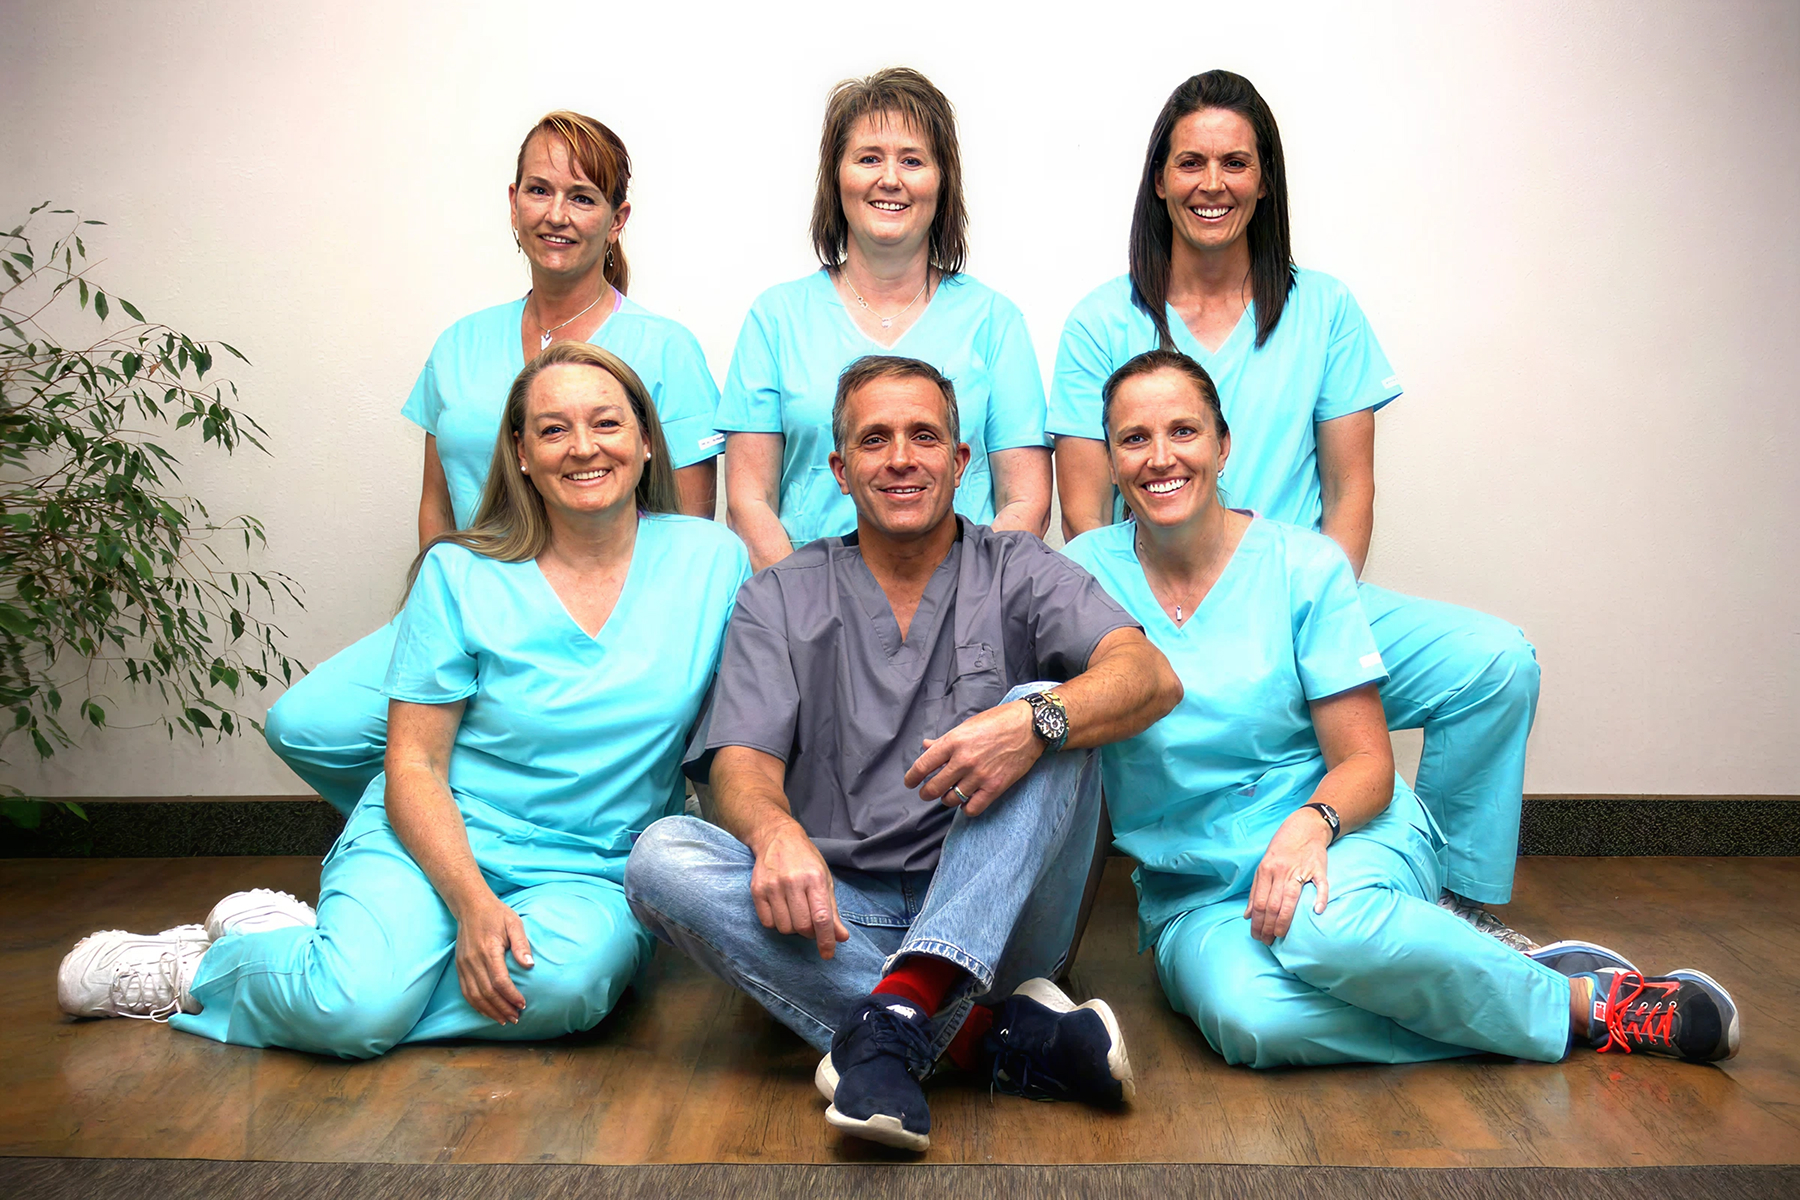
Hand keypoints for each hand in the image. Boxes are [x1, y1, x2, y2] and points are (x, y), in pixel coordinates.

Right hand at [454, 891, 533, 1023]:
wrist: (470, 906)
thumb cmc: (497, 914)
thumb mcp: (514, 923)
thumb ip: (522, 944)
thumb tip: (530, 965)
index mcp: (488, 950)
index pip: (499, 980)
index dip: (511, 995)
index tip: (523, 1004)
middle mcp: (473, 960)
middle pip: (487, 992)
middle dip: (502, 1008)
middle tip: (516, 1018)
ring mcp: (464, 965)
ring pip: (474, 996)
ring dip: (489, 1011)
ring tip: (504, 1019)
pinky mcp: (459, 967)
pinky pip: (466, 991)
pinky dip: (476, 1005)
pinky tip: (488, 1011)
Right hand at [751, 819, 850, 959]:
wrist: (777, 838)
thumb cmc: (806, 861)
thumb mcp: (824, 880)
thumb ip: (832, 911)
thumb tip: (841, 937)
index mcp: (814, 878)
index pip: (822, 917)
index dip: (826, 940)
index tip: (828, 954)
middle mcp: (793, 882)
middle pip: (802, 926)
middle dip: (810, 933)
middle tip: (811, 925)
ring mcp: (772, 886)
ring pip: (784, 928)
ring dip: (793, 929)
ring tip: (795, 913)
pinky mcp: (757, 890)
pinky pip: (768, 923)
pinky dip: (777, 924)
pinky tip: (782, 911)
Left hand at [904, 699, 1042, 816]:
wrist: (1030, 725)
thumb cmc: (998, 721)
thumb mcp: (967, 725)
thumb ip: (945, 740)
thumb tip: (926, 747)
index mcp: (953, 742)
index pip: (922, 766)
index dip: (912, 778)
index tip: (910, 783)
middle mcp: (963, 760)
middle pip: (933, 788)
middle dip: (926, 793)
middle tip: (927, 792)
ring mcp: (979, 775)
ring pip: (951, 800)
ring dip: (947, 799)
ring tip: (950, 794)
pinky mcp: (995, 787)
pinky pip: (972, 808)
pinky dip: (966, 808)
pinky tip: (967, 801)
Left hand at [1245, 807, 1333, 943]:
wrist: (1305, 827)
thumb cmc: (1282, 849)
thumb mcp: (1264, 866)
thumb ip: (1255, 891)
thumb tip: (1246, 916)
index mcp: (1266, 870)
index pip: (1258, 902)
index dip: (1257, 922)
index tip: (1257, 936)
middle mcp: (1281, 871)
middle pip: (1272, 904)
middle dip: (1267, 926)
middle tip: (1266, 941)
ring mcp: (1300, 869)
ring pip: (1290, 899)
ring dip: (1284, 921)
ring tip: (1279, 935)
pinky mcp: (1319, 868)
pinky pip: (1321, 885)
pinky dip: (1320, 898)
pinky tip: (1316, 912)